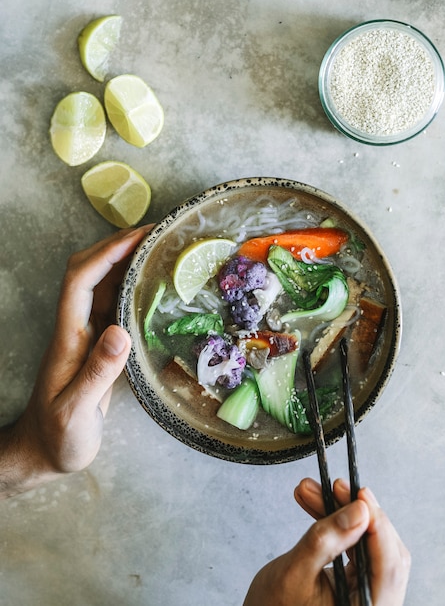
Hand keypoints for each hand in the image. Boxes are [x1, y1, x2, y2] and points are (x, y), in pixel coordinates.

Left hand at [0, 225, 152, 498]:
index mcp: (68, 337)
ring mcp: (88, 335)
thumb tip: (120, 332)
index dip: (106, 254)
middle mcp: (76, 328)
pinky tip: (153, 283)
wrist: (46, 451)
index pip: (80, 281)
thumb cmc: (58, 435)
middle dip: (117, 245)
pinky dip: (132, 285)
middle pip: (88, 271)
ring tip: (159, 248)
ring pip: (103, 284)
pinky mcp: (100, 345)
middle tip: (156, 233)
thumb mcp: (75, 412)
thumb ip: (97, 373)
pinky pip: (115, 303)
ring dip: (125, 260)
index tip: (138, 237)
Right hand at [243, 478, 409, 605]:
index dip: (377, 525)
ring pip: (367, 544)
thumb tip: (359, 511)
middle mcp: (373, 604)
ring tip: (315, 491)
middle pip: (382, 550)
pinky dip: (338, 526)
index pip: (388, 565)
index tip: (360, 495)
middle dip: (357, 513)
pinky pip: (355, 548)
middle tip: (337, 487)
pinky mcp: (357, 584)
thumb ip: (326, 540)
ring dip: (342, 515)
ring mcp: (367, 595)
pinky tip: (318, 506)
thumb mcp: (294, 572)